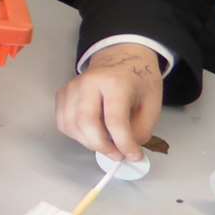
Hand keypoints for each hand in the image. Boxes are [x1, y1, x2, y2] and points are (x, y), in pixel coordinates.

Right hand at [54, 43, 164, 160]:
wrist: (121, 58)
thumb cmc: (138, 81)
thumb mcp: (152, 104)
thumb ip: (141, 130)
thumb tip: (126, 151)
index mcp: (115, 82)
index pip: (114, 119)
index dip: (124, 143)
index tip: (133, 156)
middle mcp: (89, 82)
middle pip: (86, 122)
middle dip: (102, 146)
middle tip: (117, 155)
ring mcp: (72, 87)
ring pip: (71, 125)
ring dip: (89, 143)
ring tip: (107, 145)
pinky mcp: (62, 94)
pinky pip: (64, 123)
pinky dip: (77, 135)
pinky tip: (92, 134)